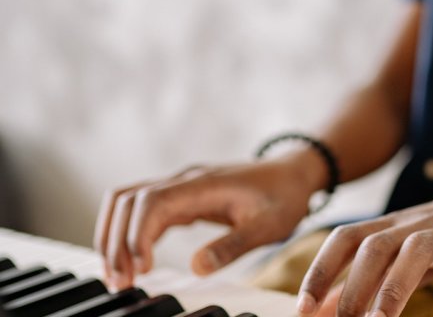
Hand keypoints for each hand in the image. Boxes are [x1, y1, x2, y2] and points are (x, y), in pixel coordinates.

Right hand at [94, 157, 320, 288]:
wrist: (294, 174)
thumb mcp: (268, 226)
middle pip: (128, 200)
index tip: (140, 268)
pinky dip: (130, 233)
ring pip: (128, 202)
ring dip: (116, 235)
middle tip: (119, 281)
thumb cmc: (284, 197)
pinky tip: (134, 261)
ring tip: (117, 274)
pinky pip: (143, 209)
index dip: (137, 234)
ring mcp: (181, 186)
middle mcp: (185, 180)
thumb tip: (196, 269)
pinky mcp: (182, 197)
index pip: (153, 201)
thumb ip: (233, 245)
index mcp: (204, 184)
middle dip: (116, 240)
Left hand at [296, 183, 432, 316]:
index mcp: (391, 226)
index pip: (346, 238)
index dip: (321, 270)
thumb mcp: (400, 251)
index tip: (303, 308)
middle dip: (354, 286)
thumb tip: (320, 307)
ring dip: (395, 287)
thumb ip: (363, 278)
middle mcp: (416, 224)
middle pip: (376, 246)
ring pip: (419, 250)